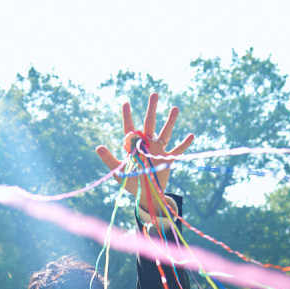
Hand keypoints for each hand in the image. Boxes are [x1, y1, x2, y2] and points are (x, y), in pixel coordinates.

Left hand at [96, 91, 193, 210]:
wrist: (145, 194)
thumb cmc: (130, 181)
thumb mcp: (118, 171)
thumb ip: (109, 159)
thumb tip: (98, 147)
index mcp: (134, 146)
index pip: (130, 128)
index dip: (127, 116)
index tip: (125, 103)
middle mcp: (147, 144)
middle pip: (149, 123)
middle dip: (151, 109)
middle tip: (154, 94)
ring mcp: (158, 151)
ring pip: (165, 133)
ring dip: (170, 121)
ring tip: (175, 108)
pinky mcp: (167, 160)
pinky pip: (177, 151)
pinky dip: (184, 144)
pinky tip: (191, 135)